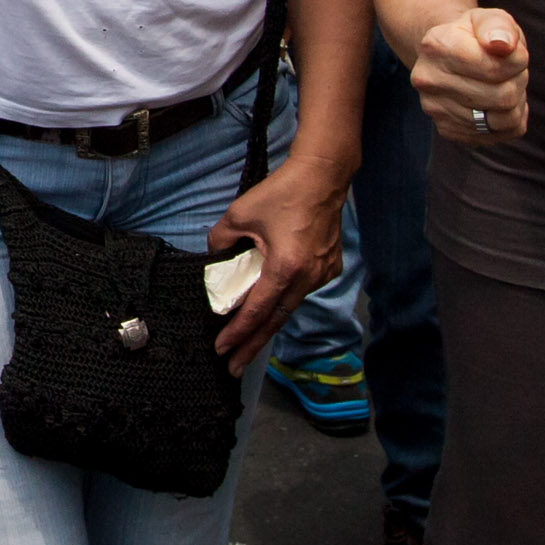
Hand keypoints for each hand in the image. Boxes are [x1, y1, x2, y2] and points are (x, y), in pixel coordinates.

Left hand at [207, 155, 349, 373]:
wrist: (322, 177)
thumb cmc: (282, 192)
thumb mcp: (239, 214)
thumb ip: (220, 241)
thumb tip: (215, 261)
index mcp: (285, 267)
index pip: (257, 310)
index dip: (238, 332)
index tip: (222, 350)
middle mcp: (308, 277)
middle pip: (276, 320)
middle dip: (252, 345)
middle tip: (234, 367)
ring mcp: (322, 273)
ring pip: (290, 306)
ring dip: (268, 324)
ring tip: (248, 342)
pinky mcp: (329, 267)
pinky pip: (302, 291)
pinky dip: (284, 301)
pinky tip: (270, 308)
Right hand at [412, 6, 531, 141]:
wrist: (447, 55)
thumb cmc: (474, 36)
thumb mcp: (489, 18)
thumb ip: (499, 26)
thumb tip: (503, 44)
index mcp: (436, 45)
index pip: (495, 68)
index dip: (519, 60)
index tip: (514, 52)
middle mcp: (428, 80)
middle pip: (503, 96)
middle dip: (519, 81)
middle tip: (512, 70)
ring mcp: (435, 109)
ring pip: (504, 119)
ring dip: (516, 101)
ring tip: (505, 85)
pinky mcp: (448, 130)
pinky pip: (501, 135)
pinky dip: (510, 119)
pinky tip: (497, 103)